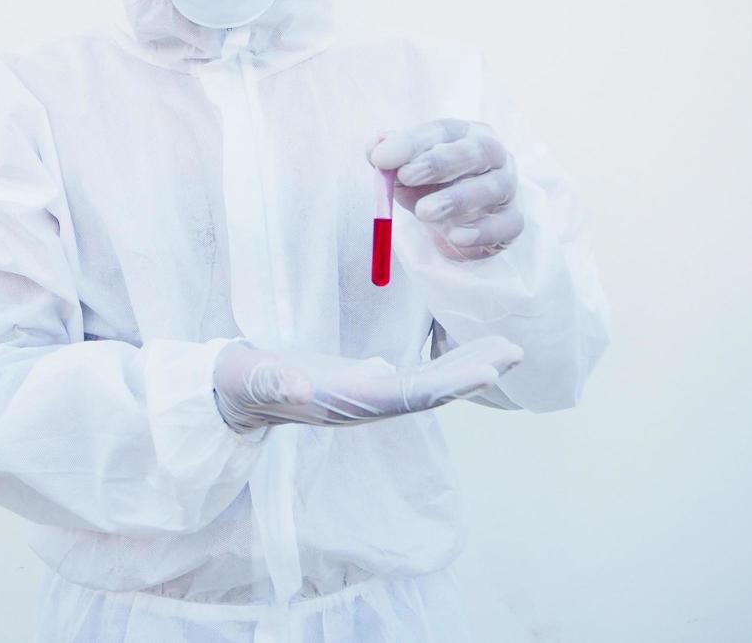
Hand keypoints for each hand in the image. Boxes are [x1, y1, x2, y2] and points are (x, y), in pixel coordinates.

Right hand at [212, 337, 523, 432]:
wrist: (237, 392)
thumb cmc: (244, 381)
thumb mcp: (253, 377)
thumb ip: (273, 382)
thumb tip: (299, 386)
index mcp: (346, 400)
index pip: (409, 394)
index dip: (451, 382)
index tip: (489, 370)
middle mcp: (365, 403)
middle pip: (430, 391)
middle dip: (471, 372)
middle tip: (514, 351)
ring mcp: (368, 395)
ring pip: (428, 384)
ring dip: (466, 367)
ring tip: (505, 348)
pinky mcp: (365, 382)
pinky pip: (415, 375)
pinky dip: (445, 361)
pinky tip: (465, 347)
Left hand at [367, 119, 521, 260]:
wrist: (457, 222)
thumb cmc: (430, 186)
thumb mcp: (404, 170)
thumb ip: (388, 159)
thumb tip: (376, 147)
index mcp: (464, 134)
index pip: (443, 130)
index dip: (412, 142)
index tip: (382, 158)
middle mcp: (493, 154)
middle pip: (476, 151)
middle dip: (439, 163)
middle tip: (406, 176)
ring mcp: (507, 186)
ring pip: (493, 187)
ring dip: (456, 199)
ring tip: (424, 212)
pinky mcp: (513, 220)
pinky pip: (507, 224)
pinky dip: (482, 231)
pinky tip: (456, 237)